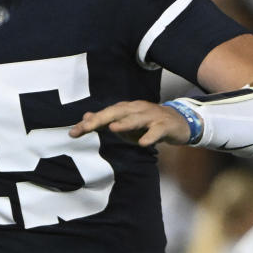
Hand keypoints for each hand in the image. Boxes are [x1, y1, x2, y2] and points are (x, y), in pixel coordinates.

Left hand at [69, 101, 190, 146]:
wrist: (179, 122)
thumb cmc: (148, 124)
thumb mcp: (126, 124)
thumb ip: (106, 122)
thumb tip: (85, 118)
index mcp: (126, 109)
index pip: (104, 114)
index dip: (89, 123)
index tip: (73, 133)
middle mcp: (136, 109)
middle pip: (117, 112)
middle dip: (101, 119)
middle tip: (87, 127)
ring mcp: (151, 116)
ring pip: (137, 118)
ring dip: (125, 123)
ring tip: (113, 129)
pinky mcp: (164, 125)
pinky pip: (156, 131)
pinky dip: (150, 136)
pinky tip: (143, 143)